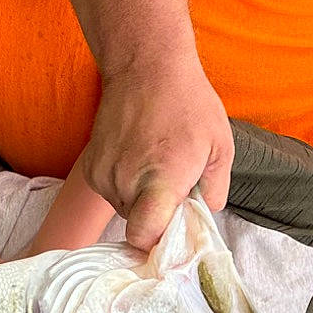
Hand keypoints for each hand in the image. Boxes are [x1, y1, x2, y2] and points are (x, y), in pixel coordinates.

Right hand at [82, 57, 232, 248]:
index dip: (157, 244)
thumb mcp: (221, 146)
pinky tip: (138, 157)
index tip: (171, 235)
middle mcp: (126, 182)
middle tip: (175, 184)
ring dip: (141, 198)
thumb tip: (203, 214)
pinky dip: (125, 184)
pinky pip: (111, 192)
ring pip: (125, 209)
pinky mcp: (90, 168)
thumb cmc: (189, 104)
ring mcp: (104, 174)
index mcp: (161, 181)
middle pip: (139, 225)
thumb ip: (215, 190)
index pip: (144, 237)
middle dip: (158, 214)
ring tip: (156, 162)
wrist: (146, 67)